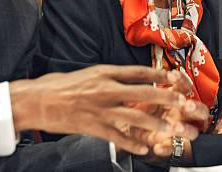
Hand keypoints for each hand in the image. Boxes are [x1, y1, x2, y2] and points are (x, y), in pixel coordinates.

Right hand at [9, 65, 198, 154]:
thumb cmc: (61, 85)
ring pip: (135, 116)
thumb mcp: (89, 74)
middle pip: (143, 93)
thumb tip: (132, 80)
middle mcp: (106, 89)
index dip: (160, 74)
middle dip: (166, 98)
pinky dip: (132, 144)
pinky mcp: (93, 127)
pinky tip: (145, 148)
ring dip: (156, 124)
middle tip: (184, 103)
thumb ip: (111, 77)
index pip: (139, 72)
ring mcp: (100, 109)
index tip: (175, 77)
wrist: (36, 100)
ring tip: (172, 130)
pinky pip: (117, 136)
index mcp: (105, 73)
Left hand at [124, 75, 208, 166]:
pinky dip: (166, 149)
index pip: (185, 87)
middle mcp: (180, 114)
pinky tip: (158, 147)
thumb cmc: (137, 110)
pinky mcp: (169, 146)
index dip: (182, 81)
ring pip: (193, 132)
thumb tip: (141, 83)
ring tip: (178, 127)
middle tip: (188, 105)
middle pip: (200, 110)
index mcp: (174, 98)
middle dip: (196, 108)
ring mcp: (177, 131)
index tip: (174, 76)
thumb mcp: (139, 98)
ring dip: (186, 130)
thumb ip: (143, 91)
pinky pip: (174, 150)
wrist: (127, 128)